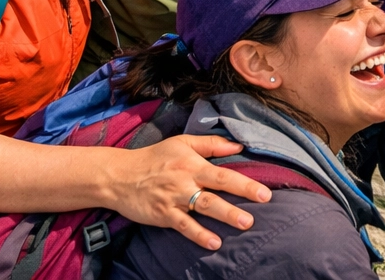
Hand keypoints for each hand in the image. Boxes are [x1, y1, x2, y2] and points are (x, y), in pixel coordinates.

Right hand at [101, 135, 269, 249]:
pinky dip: (198, 235)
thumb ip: (211, 144)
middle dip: (238, 200)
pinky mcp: (163, 215)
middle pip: (215, 192)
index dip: (244, 183)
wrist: (120, 176)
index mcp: (192, 164)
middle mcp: (185, 181)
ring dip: (223, 217)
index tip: (264, 192)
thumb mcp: (182, 143)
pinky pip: (183, 226)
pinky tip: (214, 242)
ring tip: (244, 224)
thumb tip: (238, 145)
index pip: (223, 174)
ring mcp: (174, 200)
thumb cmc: (155, 157)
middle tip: (259, 208)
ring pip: (202, 209)